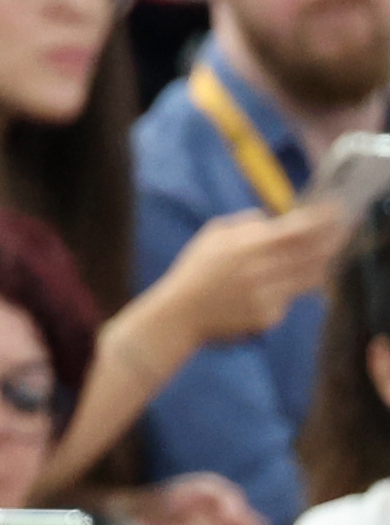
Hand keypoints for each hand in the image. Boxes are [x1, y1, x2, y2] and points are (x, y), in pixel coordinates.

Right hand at [160, 203, 348, 343]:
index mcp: (247, 246)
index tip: (335, 209)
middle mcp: (262, 270)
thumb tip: (272, 220)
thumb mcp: (213, 235)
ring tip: (328, 252)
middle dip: (332, 238)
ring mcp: (267, 295)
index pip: (296, 229)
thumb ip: (245, 224)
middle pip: (311, 252)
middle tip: (343, 229)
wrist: (181, 313)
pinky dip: (294, 287)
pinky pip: (291, 297)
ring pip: (310, 276)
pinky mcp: (269, 315)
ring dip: (323, 262)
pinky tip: (292, 280)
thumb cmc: (195, 270)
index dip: (320, 218)